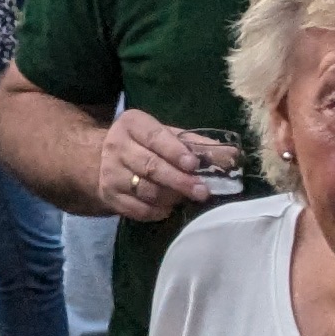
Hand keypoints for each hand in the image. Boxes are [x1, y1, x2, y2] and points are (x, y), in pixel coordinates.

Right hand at [95, 107, 244, 222]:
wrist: (101, 158)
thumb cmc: (145, 145)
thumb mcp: (166, 135)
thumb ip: (196, 144)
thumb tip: (233, 155)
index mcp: (132, 124)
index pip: (155, 137)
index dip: (175, 151)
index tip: (194, 165)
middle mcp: (117, 147)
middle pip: (151, 166)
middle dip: (180, 180)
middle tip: (203, 191)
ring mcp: (110, 173)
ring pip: (146, 190)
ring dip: (172, 197)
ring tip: (187, 198)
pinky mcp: (110, 196)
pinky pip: (138, 209)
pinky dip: (158, 211)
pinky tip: (169, 207)